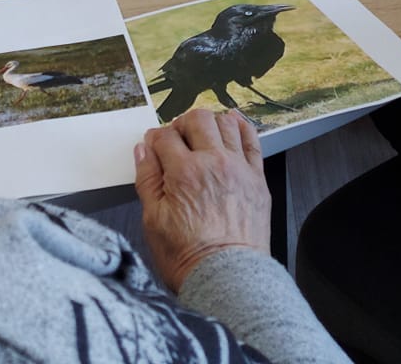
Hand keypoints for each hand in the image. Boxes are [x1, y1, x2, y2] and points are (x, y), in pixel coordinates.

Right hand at [135, 108, 270, 289]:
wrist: (227, 280)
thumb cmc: (190, 257)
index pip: (165, 136)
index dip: (155, 139)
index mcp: (184, 173)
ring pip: (225, 123)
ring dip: (210, 122)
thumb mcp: (153, 221)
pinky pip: (252, 140)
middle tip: (176, 138)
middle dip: (181, 124)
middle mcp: (213, 163)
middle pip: (197, 120)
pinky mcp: (257, 179)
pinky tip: (233, 124)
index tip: (153, 146)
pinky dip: (242, 127)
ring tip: (202, 133)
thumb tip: (143, 152)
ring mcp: (239, 169)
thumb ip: (147, 179)